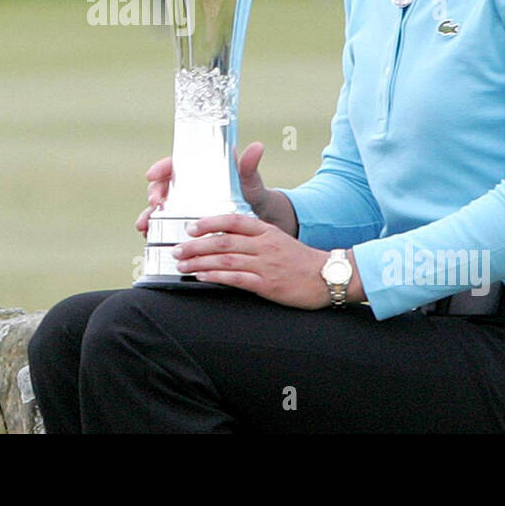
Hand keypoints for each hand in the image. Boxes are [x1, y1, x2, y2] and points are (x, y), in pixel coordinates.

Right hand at [138, 142, 276, 235]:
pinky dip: (153, 230)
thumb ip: (248, 166)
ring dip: (148, 215)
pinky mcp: (184, 224)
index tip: (152, 174)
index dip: (161, 168)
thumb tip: (257, 146)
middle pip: (162, 186)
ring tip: (144, 225)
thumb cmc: (252, 195)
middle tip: (154, 203)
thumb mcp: (249, 181)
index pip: (175, 165)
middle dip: (153, 194)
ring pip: (159, 207)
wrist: (257, 221)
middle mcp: (187, 188)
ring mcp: (183, 206)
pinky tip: (149, 236)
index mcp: (199, 172)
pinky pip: (163, 226)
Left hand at [170, 214, 346, 309]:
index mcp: (266, 230)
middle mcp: (264, 245)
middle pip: (223, 241)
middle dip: (196, 245)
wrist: (327, 277)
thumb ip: (254, 237)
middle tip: (177, 250)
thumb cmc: (300, 260)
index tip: (191, 227)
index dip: (209, 222)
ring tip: (182, 265)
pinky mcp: (268, 285)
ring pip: (226, 260)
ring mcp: (266, 264)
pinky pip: (237, 279)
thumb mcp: (278, 240)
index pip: (233, 220)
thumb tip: (224, 238)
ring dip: (200, 262)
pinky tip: (202, 276)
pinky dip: (216, 277)